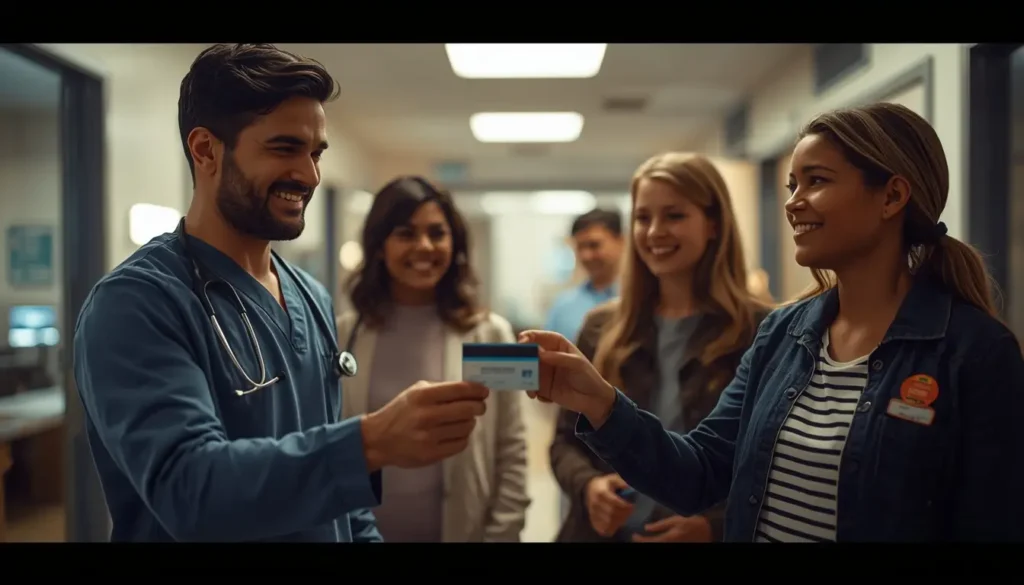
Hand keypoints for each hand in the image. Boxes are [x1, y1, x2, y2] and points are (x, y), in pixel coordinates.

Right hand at [361, 380, 488, 469]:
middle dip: (479, 407)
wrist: (378, 439)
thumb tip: (470, 390)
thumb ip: (441, 390)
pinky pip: (460, 444)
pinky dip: (463, 437)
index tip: (484, 392)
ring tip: (464, 420)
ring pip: (467, 427)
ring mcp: (429, 437)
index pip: (460, 390)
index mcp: (423, 396)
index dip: (477, 390)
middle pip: (468, 409)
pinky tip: (456, 433)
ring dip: (470, 422)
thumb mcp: (415, 392)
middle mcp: (427, 415)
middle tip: (479, 407)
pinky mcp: (432, 454)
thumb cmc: (400, 412)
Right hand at [517, 330, 616, 426]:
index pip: (540, 337)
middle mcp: (547, 357)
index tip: (521, 341)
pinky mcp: (542, 387)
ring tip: (531, 388)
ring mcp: (544, 372)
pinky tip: (540, 396)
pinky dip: (531, 391)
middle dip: (521, 357)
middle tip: (515, 363)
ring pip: (526, 371)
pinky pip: (530, 387)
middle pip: (529, 353)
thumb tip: (539, 353)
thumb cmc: (588, 377)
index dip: (529, 336)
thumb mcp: (577, 364)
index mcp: (557, 345)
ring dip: (524, 377)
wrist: (594, 400)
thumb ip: (558, 358)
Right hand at [585, 474, 633, 537]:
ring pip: (608, 523)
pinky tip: (617, 524)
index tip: (632, 505)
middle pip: (612, 514)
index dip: (625, 506)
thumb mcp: (613, 479)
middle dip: (624, 515)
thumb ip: (622, 482)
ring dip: (619, 522)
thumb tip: (630, 487)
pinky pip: (602, 529)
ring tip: (625, 517)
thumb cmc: (605, 484)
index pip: (614, 502)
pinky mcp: (592, 519)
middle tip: (630, 512)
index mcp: (601, 492)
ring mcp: (593, 513)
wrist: (589, 487)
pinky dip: (611, 529)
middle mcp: (596, 504)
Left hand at [631, 515, 712, 542]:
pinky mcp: (677, 545)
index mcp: (668, 538)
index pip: (649, 542)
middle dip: (643, 542)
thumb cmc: (692, 521)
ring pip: (658, 546)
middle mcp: (670, 545)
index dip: (639, 539)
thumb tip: (646, 527)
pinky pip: (664, 545)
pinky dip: (657, 542)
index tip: (633, 534)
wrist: (708, 529)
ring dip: (650, 542)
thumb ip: (661, 524)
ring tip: (643, 538)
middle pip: (653, 546)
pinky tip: (654, 539)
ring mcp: (674, 546)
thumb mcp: (676, 519)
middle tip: (636, 537)